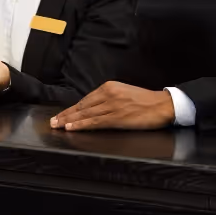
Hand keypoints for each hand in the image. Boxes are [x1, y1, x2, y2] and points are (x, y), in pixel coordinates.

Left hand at [50, 81, 175, 130]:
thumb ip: (110, 98)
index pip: (85, 99)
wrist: (163, 105)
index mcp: (110, 87)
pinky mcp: (117, 117)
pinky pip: (95, 122)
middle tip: (53, 122)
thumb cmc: (147, 101)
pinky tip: (72, 127)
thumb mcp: (125, 93)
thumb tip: (94, 109)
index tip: (61, 114)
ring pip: (85, 114)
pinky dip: (81, 125)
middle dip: (66, 114)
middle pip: (82, 106)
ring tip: (57, 125)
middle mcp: (109, 94)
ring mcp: (112, 105)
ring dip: (69, 120)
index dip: (71, 109)